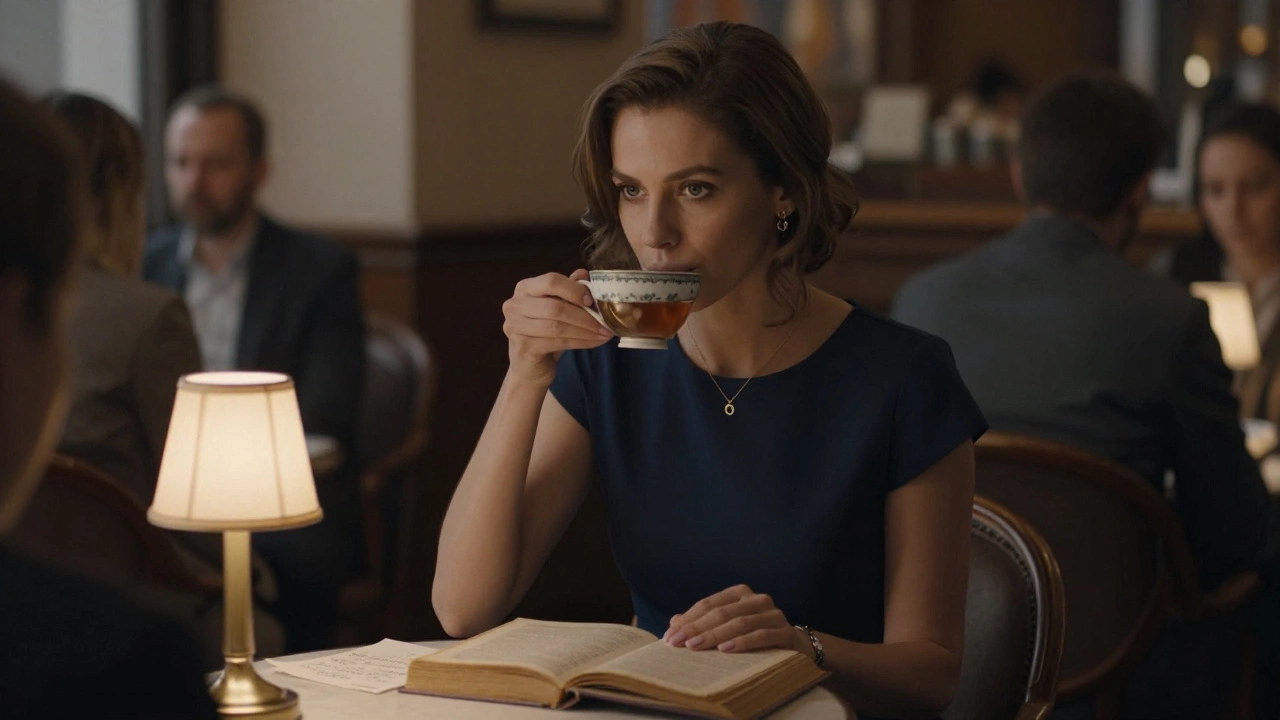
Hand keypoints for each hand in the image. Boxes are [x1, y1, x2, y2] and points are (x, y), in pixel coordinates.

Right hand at [502, 269, 612, 386]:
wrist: (528, 366)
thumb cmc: (544, 333)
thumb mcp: (557, 308)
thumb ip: (568, 290)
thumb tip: (585, 274)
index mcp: (525, 288)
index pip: (551, 281)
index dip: (574, 290)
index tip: (592, 301)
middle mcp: (515, 305)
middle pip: (555, 307)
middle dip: (585, 316)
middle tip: (606, 323)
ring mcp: (515, 327)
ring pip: (557, 327)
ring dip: (586, 331)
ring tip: (604, 334)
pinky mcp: (523, 347)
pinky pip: (557, 343)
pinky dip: (580, 342)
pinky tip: (594, 342)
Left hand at [662, 585, 808, 655]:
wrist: (795, 647)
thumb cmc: (753, 636)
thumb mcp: (727, 627)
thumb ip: (702, 623)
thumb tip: (674, 623)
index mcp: (740, 593)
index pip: (709, 604)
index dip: (688, 619)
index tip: (670, 635)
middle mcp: (757, 600)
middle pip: (722, 613)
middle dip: (696, 628)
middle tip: (678, 643)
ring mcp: (773, 614)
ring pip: (739, 623)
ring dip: (715, 635)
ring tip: (695, 646)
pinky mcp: (785, 632)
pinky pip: (761, 635)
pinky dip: (742, 642)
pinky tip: (725, 650)